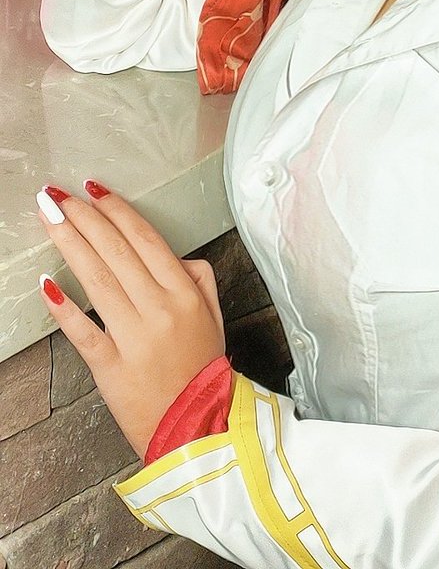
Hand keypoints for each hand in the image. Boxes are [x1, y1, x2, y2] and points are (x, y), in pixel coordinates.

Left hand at [36, 181, 226, 460]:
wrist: (197, 428)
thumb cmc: (202, 368)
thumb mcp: (214, 314)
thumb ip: (198, 276)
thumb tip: (172, 255)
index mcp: (184, 292)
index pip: (144, 239)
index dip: (117, 210)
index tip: (94, 189)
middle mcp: (159, 309)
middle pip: (115, 252)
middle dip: (83, 218)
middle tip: (57, 195)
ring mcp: (134, 337)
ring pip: (97, 281)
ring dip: (70, 244)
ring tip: (49, 219)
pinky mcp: (110, 367)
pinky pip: (83, 332)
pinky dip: (65, 308)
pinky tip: (46, 283)